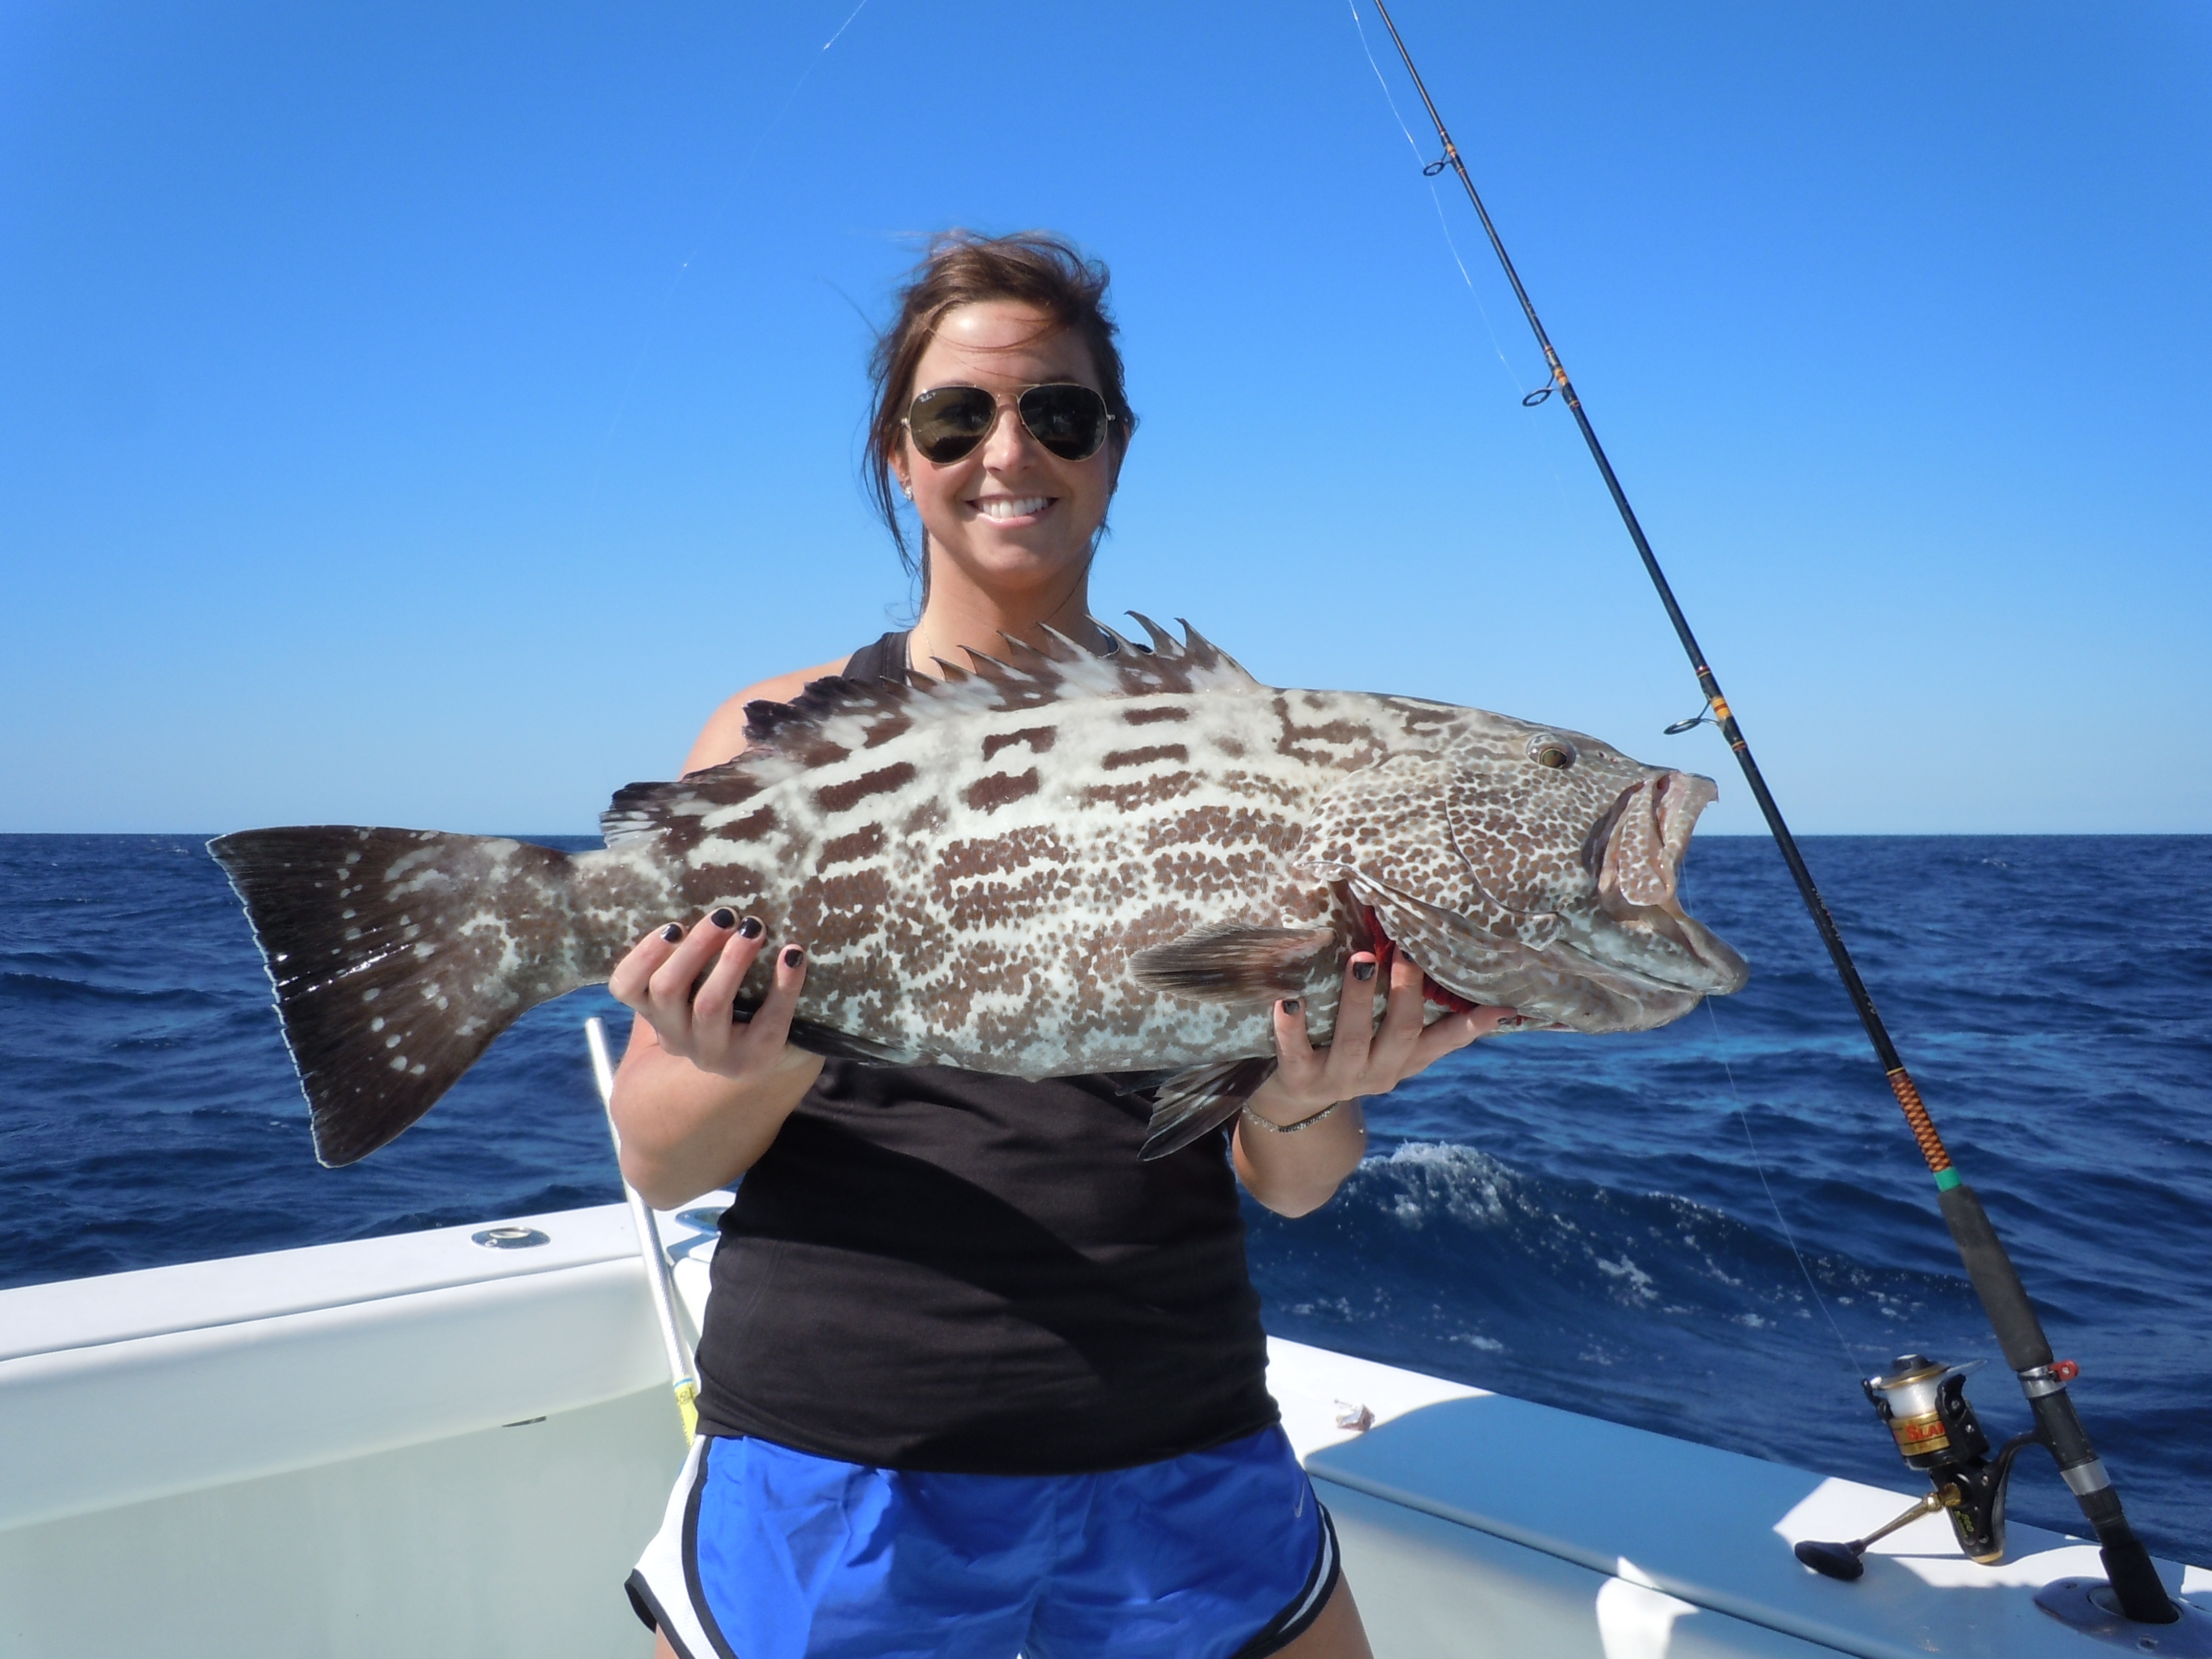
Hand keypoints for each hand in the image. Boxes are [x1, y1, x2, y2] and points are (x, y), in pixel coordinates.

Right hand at [607, 908, 807, 1082]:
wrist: (767, 1056)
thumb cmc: (726, 1007)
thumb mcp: (694, 989)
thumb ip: (687, 955)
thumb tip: (699, 893)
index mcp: (655, 1012)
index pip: (626, 986)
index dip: (643, 954)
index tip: (674, 925)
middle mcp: (677, 1036)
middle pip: (668, 989)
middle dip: (696, 946)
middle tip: (725, 914)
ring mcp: (714, 1052)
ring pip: (709, 1005)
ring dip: (732, 961)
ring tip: (754, 927)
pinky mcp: (755, 1059)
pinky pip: (769, 1021)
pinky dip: (784, 984)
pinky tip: (793, 954)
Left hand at [1252, 950, 1517, 1124]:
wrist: (1294, 1108)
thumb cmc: (1346, 1054)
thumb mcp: (1386, 1044)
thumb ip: (1414, 1014)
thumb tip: (1449, 963)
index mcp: (1404, 1060)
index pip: (1445, 1041)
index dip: (1473, 1025)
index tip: (1504, 1005)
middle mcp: (1378, 1071)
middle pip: (1401, 1033)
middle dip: (1406, 991)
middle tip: (1407, 949)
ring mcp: (1339, 1079)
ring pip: (1353, 1039)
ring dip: (1358, 999)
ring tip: (1361, 961)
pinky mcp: (1299, 1081)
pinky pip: (1296, 1052)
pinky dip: (1293, 1027)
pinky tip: (1289, 1000)